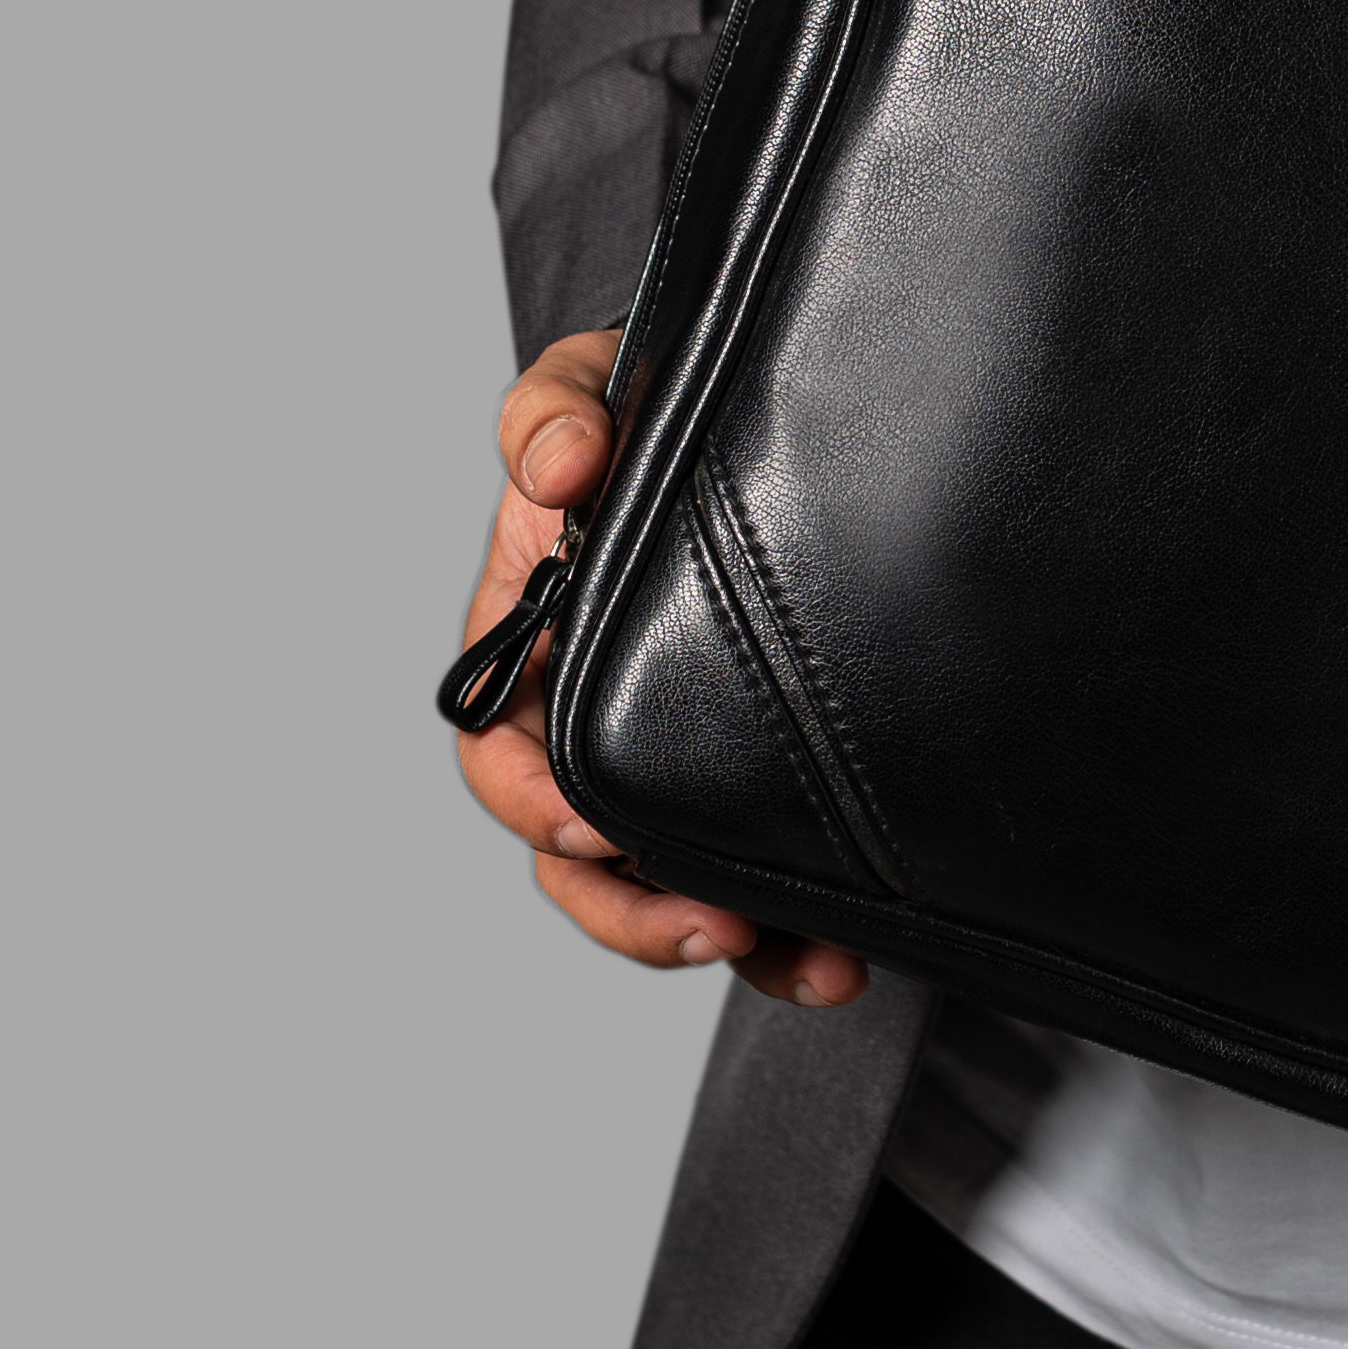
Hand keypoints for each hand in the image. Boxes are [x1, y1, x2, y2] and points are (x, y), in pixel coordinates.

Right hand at [448, 331, 868, 1008]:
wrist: (755, 409)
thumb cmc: (642, 406)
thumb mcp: (591, 386)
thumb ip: (555, 412)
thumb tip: (558, 466)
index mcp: (531, 648)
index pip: (502, 753)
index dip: (532, 803)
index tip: (585, 826)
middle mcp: (593, 723)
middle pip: (578, 863)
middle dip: (635, 913)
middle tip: (713, 925)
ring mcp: (672, 764)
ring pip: (668, 894)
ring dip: (728, 942)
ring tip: (809, 963)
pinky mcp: (750, 786)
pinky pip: (758, 885)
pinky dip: (793, 939)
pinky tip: (845, 959)